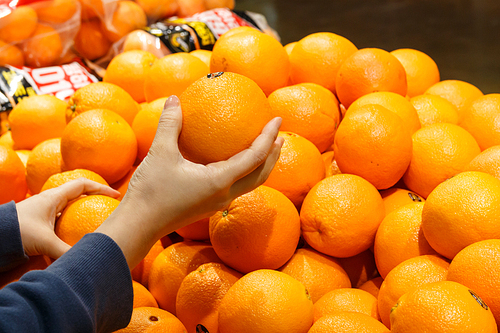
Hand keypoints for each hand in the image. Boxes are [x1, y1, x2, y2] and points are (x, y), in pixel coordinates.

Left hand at [15, 179, 120, 258]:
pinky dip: (71, 222)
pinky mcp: (39, 220)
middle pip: (78, 193)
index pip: (83, 185)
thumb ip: (67, 252)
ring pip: (69, 206)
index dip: (101, 188)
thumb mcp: (45, 242)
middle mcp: (50, 201)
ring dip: (83, 209)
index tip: (116, 196)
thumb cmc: (17, 232)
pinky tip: (75, 234)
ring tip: (97, 220)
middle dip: (95, 198)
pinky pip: (61, 217)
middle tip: (109, 207)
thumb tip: (87, 260)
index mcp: (54, 197)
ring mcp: (44, 210)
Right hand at [97, 95, 282, 268]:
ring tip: (265, 149)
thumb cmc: (150, 191)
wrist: (139, 225)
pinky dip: (243, 171)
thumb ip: (170, 124)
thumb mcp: (159, 153)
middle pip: (261, 175)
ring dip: (261, 166)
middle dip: (273, 155)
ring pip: (250, 184)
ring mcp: (217, 203)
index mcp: (220, 181)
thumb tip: (175, 99)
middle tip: (280, 136)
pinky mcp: (208, 206)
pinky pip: (235, 186)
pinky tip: (232, 160)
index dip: (268, 137)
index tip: (277, 120)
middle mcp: (225, 194)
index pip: (255, 158)